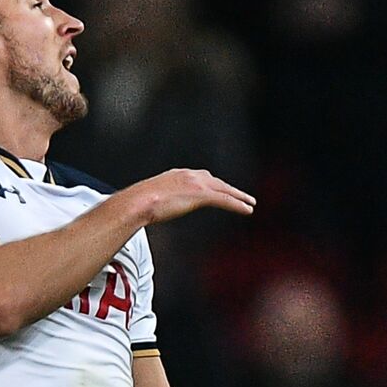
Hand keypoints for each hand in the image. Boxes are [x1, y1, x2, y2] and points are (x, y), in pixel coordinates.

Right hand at [125, 169, 254, 225]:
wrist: (136, 202)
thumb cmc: (136, 204)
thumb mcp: (148, 199)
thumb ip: (155, 201)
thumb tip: (148, 211)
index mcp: (177, 174)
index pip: (200, 177)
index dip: (212, 184)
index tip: (219, 188)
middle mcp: (189, 175)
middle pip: (216, 181)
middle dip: (229, 188)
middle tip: (241, 195)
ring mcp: (196, 184)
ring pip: (224, 189)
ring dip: (239, 196)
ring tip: (249, 203)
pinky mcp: (201, 195)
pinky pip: (225, 200)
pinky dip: (238, 204)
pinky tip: (247, 209)